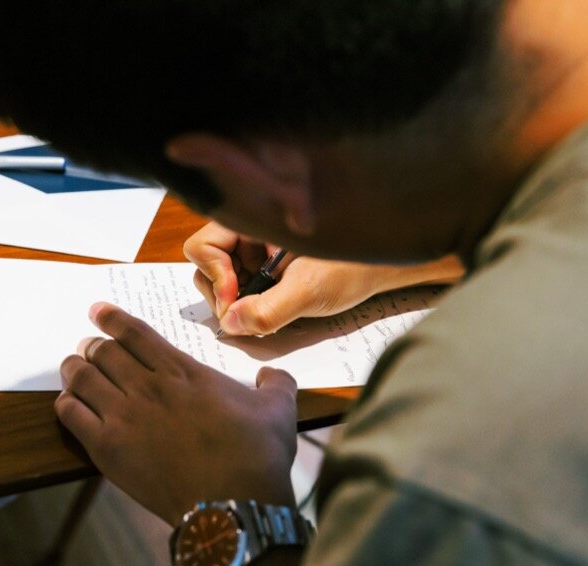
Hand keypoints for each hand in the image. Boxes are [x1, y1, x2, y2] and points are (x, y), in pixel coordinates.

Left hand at [55, 302, 298, 526]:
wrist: (233, 504)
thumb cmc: (256, 455)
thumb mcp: (278, 409)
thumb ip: (275, 383)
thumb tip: (274, 375)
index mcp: (183, 371)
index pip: (135, 333)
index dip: (112, 318)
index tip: (97, 311)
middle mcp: (148, 386)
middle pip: (103, 352)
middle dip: (92, 345)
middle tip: (89, 347)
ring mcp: (124, 417)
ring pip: (82, 378)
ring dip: (74, 369)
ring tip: (73, 368)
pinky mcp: (108, 449)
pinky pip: (72, 415)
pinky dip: (66, 403)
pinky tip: (70, 404)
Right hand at [184, 222, 464, 335]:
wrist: (385, 264)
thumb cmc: (354, 265)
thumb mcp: (310, 290)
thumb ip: (268, 309)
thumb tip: (230, 323)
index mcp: (254, 220)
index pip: (203, 246)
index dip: (215, 275)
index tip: (236, 299)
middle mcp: (249, 232)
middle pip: (207, 264)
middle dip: (223, 292)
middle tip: (248, 313)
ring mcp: (255, 250)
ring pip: (222, 278)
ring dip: (238, 301)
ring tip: (269, 308)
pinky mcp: (265, 266)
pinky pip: (242, 287)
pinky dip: (252, 304)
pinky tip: (276, 307)